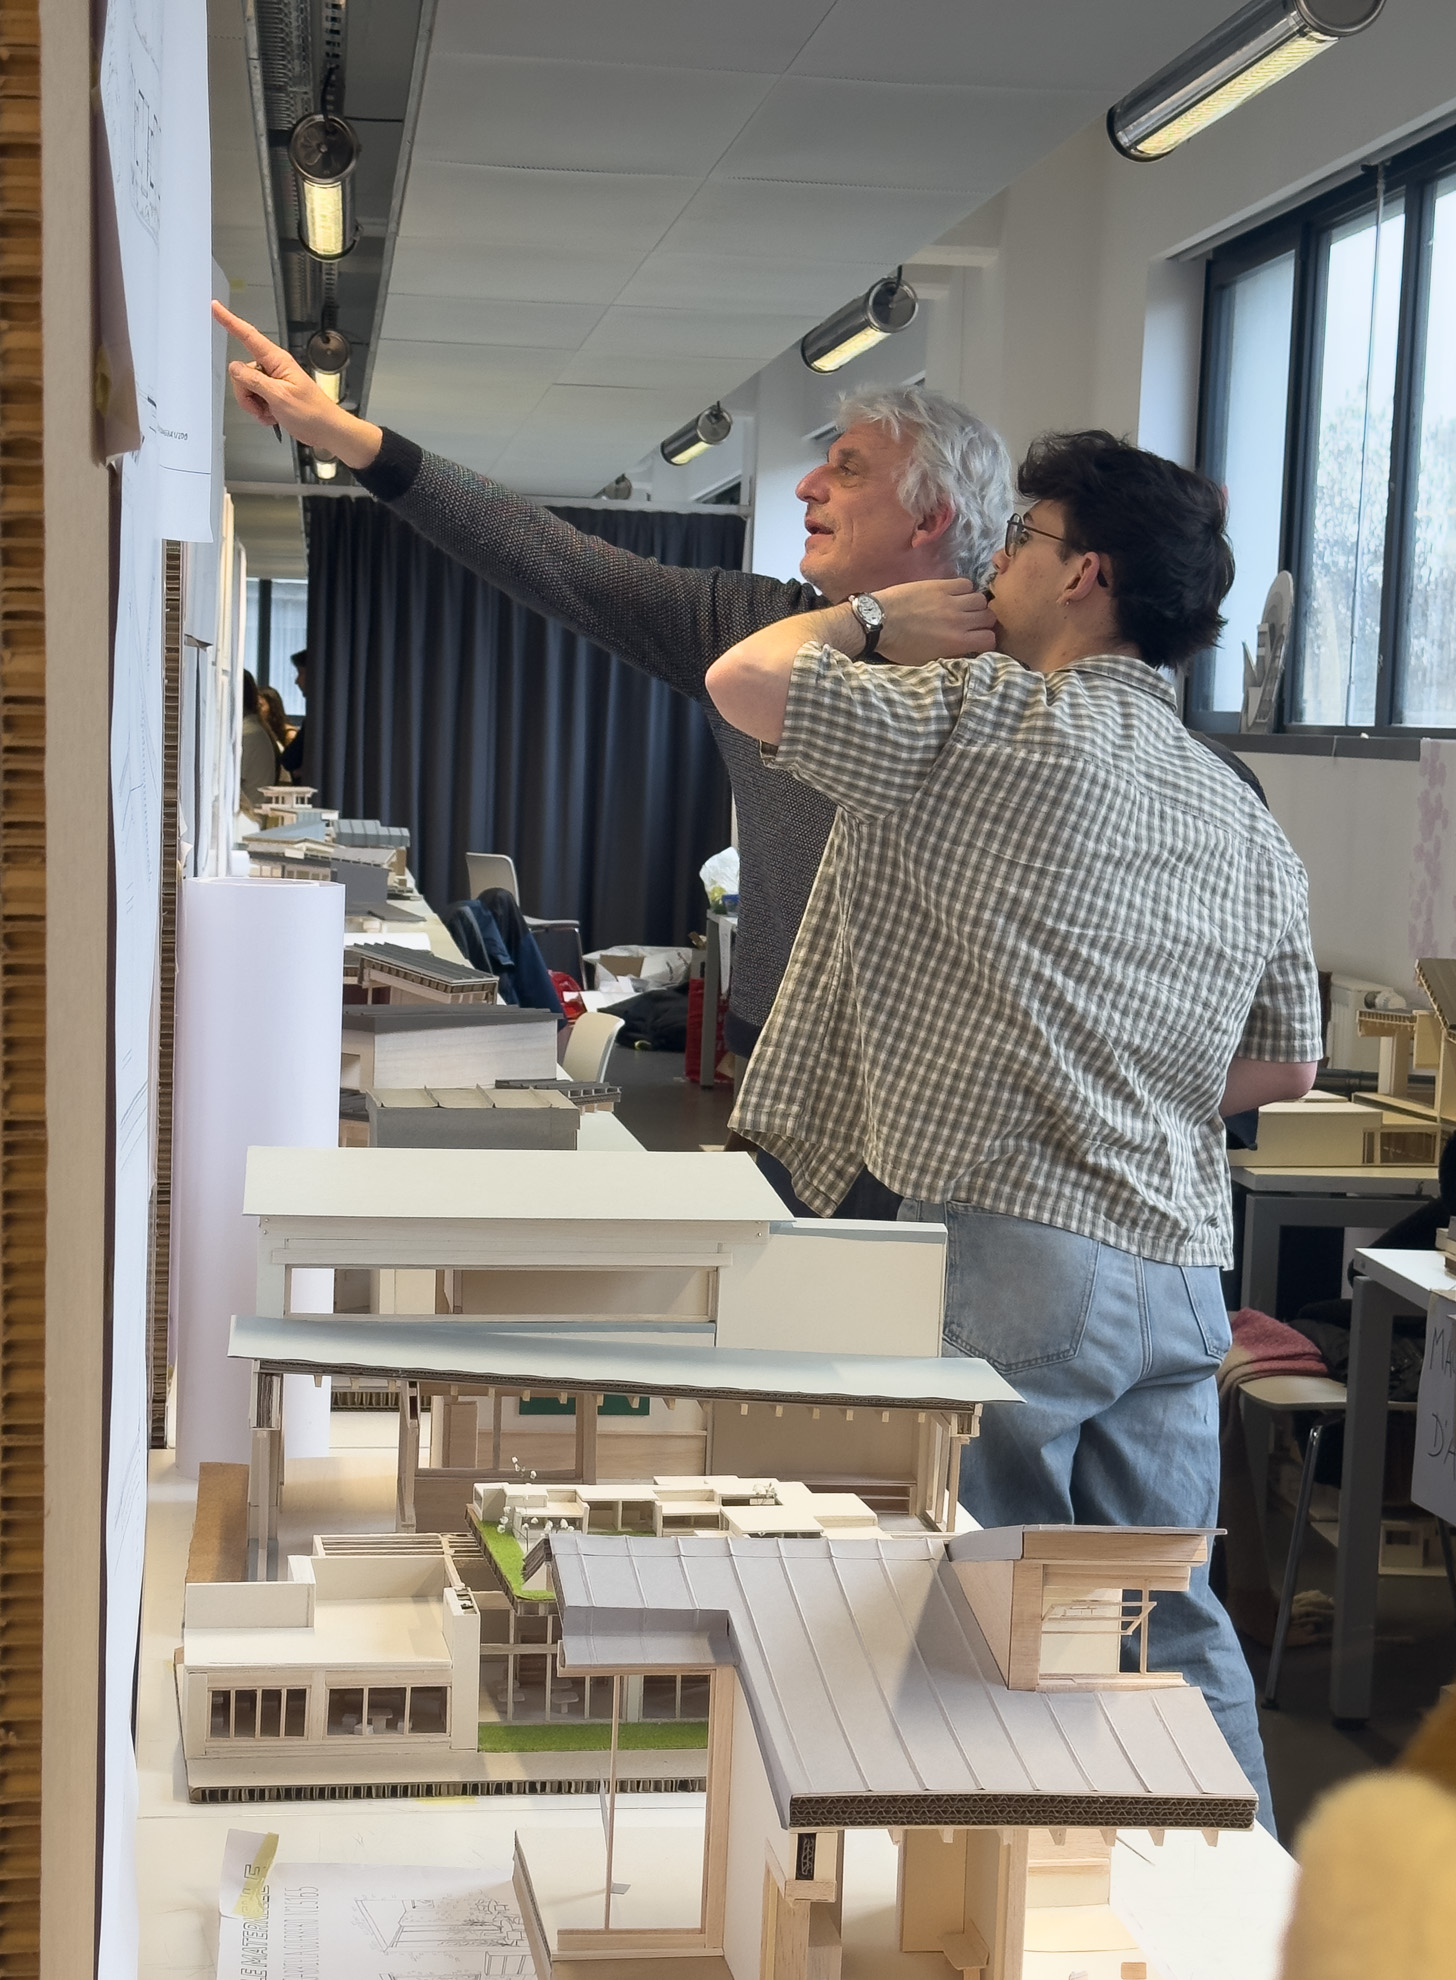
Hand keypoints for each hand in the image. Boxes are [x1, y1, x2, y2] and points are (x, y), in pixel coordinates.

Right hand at [211, 301, 383, 470]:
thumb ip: (254, 380)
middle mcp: (274, 367)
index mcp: (277, 360)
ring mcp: (274, 381)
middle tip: (261, 407)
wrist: (327, 431)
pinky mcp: (274, 394)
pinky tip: (273, 417)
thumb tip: (234, 367)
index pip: (248, 335)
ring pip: (247, 388)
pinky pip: (255, 399)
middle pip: (242, 371)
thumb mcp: (279, 396)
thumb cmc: (312, 413)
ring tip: (271, 413)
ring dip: (254, 405)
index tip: (216, 307)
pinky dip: (260, 411)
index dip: (230, 321)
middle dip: (245, 393)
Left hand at [871, 578, 996, 663]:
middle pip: (989, 616)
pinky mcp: (940, 586)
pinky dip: (964, 589)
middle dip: (983, 621)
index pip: (989, 639)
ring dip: (975, 605)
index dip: (986, 640)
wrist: (877, 621)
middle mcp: (958, 620)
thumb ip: (948, 655)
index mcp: (955, 642)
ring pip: (980, 599)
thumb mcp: (925, 660)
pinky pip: (965, 583)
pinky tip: (954, 594)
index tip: (978, 640)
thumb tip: (961, 650)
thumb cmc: (897, 645)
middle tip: (972, 622)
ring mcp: (950, 601)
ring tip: (963, 607)